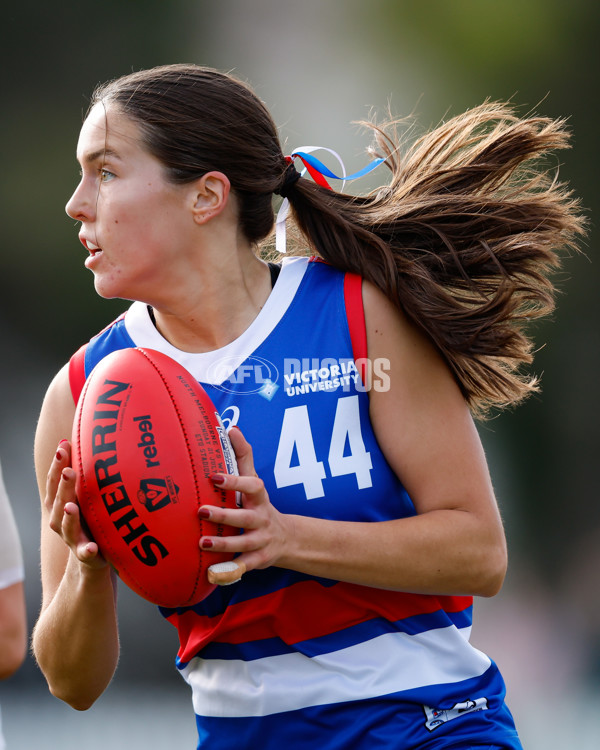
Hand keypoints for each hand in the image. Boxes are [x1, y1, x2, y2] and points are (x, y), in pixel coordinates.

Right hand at [46, 441, 106, 568]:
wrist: (90, 558)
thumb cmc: (88, 518)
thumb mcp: (85, 494)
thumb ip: (83, 472)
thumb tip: (85, 436)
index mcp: (61, 503)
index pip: (56, 481)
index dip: (58, 464)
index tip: (64, 445)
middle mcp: (62, 519)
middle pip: (59, 501)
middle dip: (63, 485)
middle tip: (69, 469)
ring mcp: (73, 538)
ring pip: (67, 527)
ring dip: (69, 516)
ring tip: (72, 506)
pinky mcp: (86, 554)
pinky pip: (85, 554)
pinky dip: (87, 550)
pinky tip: (92, 548)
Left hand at [198, 427, 292, 576]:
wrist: (288, 539)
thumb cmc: (260, 505)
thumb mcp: (255, 481)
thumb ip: (244, 456)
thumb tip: (232, 428)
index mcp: (259, 498)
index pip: (252, 486)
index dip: (234, 482)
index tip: (214, 476)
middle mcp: (261, 519)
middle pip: (245, 518)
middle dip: (224, 515)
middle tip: (202, 510)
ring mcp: (260, 541)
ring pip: (243, 545)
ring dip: (223, 545)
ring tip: (202, 542)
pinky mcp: (257, 561)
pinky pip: (242, 568)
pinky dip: (228, 572)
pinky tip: (211, 573)